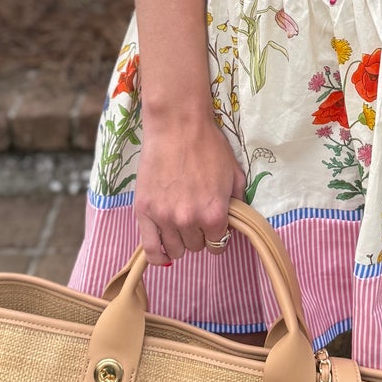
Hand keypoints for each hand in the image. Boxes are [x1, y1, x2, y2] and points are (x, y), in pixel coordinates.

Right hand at [133, 102, 244, 263]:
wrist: (177, 126)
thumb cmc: (208, 145)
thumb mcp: (234, 174)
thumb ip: (237, 202)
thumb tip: (234, 220)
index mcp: (214, 214)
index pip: (218, 245)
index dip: (217, 236)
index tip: (213, 226)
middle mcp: (190, 221)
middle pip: (195, 247)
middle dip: (198, 235)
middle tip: (195, 215)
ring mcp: (164, 218)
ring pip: (174, 250)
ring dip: (179, 241)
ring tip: (179, 224)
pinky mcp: (144, 212)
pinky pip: (150, 249)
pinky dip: (157, 255)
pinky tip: (162, 250)